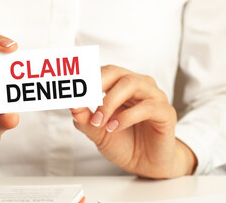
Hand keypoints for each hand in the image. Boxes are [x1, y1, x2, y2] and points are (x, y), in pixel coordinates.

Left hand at [71, 65, 196, 177]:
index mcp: (120, 86)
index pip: (102, 72)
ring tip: (99, 121)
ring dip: (109, 102)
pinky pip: (147, 106)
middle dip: (96, 83)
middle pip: (116, 72)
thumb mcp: (97, 132)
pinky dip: (127, 116)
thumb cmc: (123, 143)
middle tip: (82, 101)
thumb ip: (85, 118)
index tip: (71, 93)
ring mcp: (154, 96)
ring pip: (131, 83)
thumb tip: (72, 105)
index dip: (86, 79)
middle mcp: (138, 86)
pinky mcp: (166, 112)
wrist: (145, 165)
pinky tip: (115, 127)